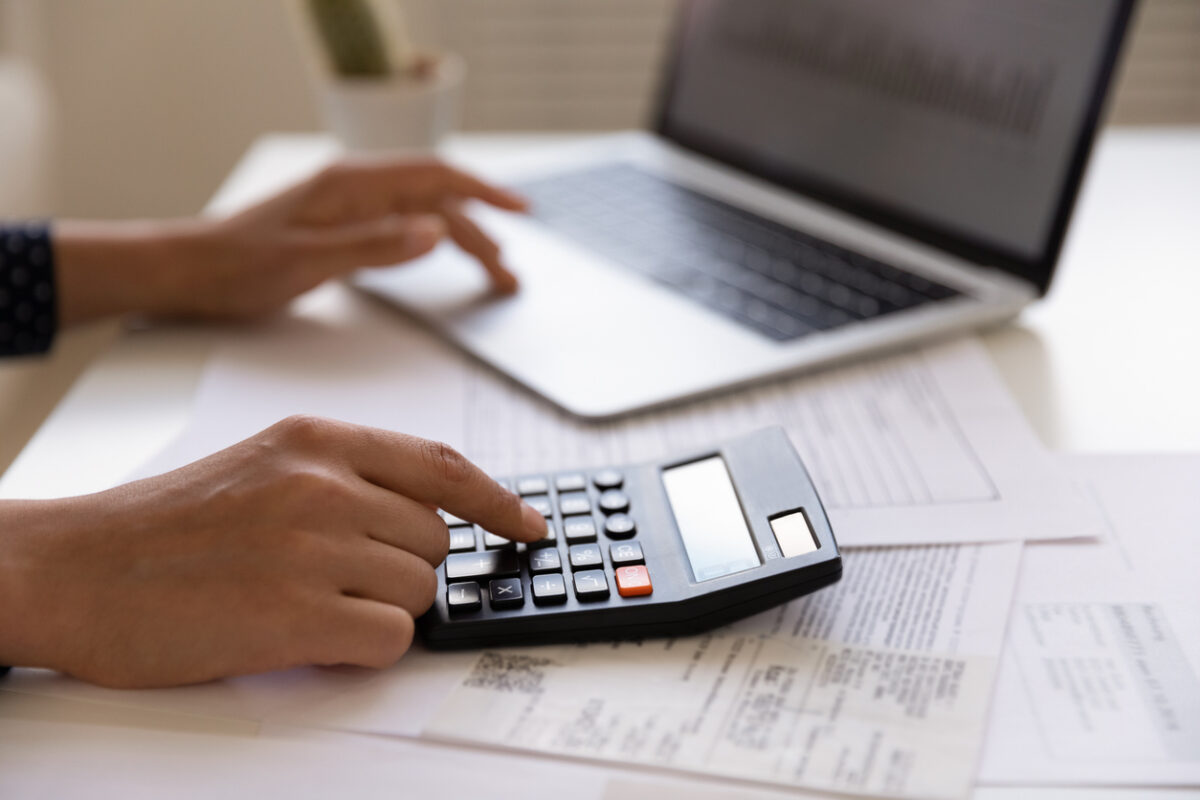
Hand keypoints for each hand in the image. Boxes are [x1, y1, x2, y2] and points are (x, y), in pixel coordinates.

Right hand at [0, 416, 546, 687]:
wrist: (77, 568)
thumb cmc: (168, 526)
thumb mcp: (265, 464)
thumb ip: (350, 478)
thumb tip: (432, 519)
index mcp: (318, 441)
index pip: (444, 465)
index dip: (499, 501)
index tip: (529, 527)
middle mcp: (323, 485)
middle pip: (435, 540)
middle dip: (404, 568)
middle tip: (340, 578)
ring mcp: (312, 549)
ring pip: (418, 591)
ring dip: (378, 609)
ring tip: (307, 603)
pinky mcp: (296, 616)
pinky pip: (390, 639)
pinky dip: (362, 646)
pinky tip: (308, 635)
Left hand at [54, 159, 528, 324]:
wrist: (189, 270)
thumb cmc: (238, 265)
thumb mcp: (308, 261)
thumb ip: (375, 245)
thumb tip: (437, 232)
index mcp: (350, 185)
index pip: (434, 176)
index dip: (483, 191)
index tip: (521, 211)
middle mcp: (355, 188)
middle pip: (436, 202)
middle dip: (480, 235)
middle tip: (508, 278)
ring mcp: (349, 207)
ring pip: (422, 218)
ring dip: (460, 243)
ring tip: (493, 275)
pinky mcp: (341, 227)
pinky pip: (401, 228)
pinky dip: (432, 244)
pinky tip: (443, 257)